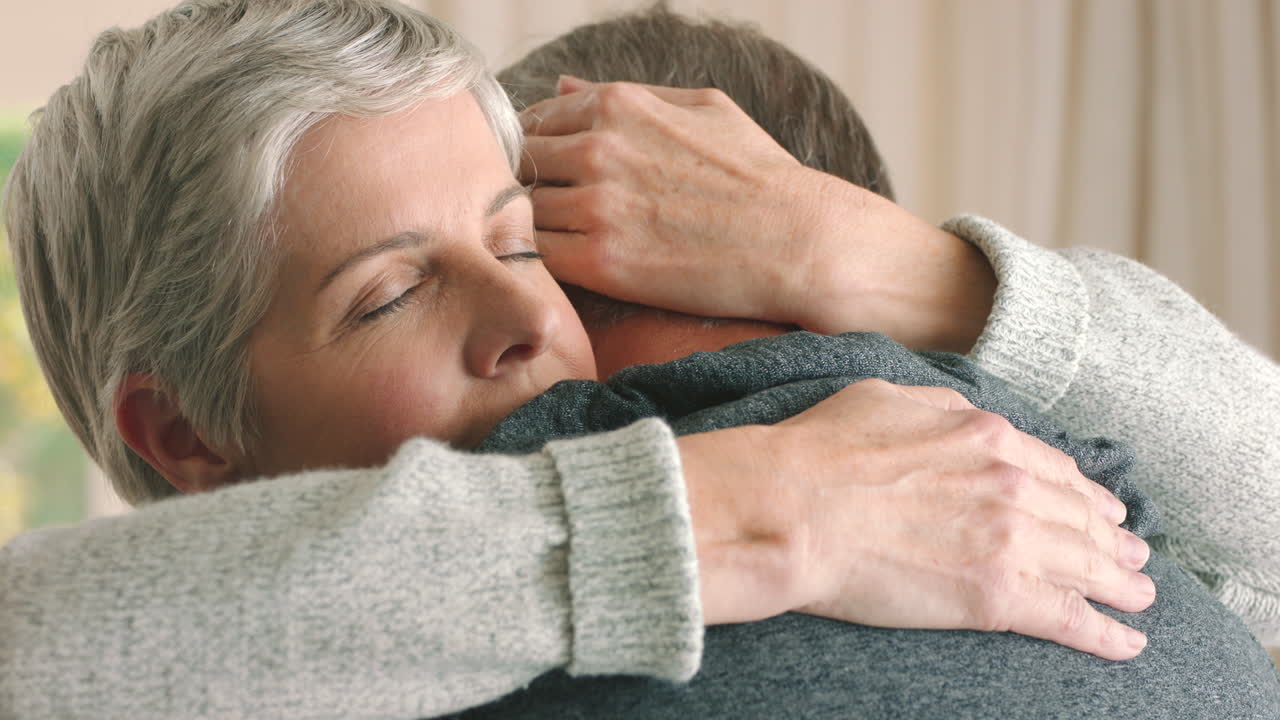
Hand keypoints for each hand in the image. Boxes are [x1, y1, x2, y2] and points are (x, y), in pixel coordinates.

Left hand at [520, 77, 995, 352]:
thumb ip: (628, 95)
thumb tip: (562, 86)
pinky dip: (547, 264)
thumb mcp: (703, 109)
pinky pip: (541, 258)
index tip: (556, 179)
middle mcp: (597, 149)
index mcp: (618, 104)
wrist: (798, 242)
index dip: (538, 153)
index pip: (534, 122)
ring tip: (567, 246)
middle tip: (558, 217)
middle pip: (520, 167)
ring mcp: (595, 206)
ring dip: (538, 229)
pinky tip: (575, 270)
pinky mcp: (600, 262)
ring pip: (525, 214)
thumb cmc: (760, 176)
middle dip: (531, 190)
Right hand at [678, 379, 1154, 660]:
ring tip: (1139, 597)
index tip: (1100, 509)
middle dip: (1111, 539)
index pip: (1054, 469)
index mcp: (985, 435)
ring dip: (1120, 584)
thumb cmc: (818, 452)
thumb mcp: (884, 398)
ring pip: (1086, 565)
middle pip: (1081, 516)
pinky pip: (1069, 617)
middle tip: (1131, 556)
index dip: (1084, 493)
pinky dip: (1105, 634)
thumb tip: (961, 418)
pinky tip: (1126, 642)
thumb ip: (938, 407)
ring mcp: (1009, 538)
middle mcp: (1010, 482)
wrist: (790, 507)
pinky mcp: (996, 594)